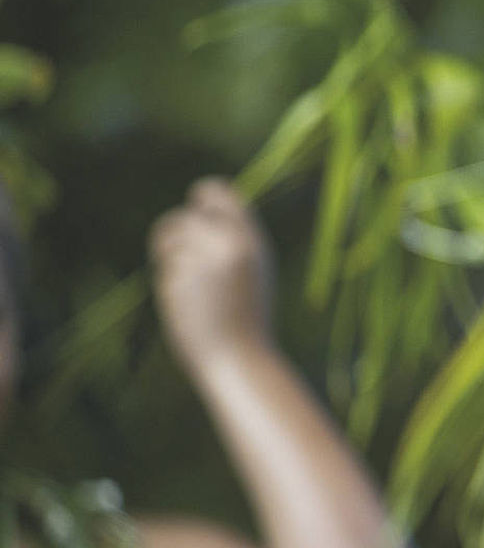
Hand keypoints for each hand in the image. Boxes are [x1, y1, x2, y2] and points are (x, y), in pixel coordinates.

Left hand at [150, 178, 273, 362]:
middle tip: (185, 254)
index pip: (215, 192)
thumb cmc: (250, 314)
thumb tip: (204, 211)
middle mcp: (223, 243)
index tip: (197, 208)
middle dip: (178, 233)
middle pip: (183, 215)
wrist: (239, 356)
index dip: (201, 197)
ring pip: (167, 240)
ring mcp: (197, 261)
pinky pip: (163, 268)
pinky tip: (188, 303)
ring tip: (189, 280)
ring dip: (170, 255)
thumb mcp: (256, 267)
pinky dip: (171, 281)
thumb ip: (234, 237)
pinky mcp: (174, 281)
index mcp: (250, 237)